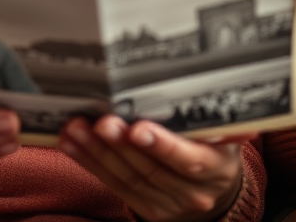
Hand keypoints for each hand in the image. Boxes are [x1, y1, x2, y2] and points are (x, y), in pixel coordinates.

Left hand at [59, 115, 245, 221]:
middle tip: (100, 122)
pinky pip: (117, 187)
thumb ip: (207, 112)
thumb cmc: (215, 143)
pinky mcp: (148, 210)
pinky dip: (92, 164)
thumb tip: (196, 85)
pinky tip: (73, 146)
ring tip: (77, 129)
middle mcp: (194, 192)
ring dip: (98, 153)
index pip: (189, 160)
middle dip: (120, 145)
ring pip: (129, 179)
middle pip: (151, 170)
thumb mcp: (222, 128)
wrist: (215, 186)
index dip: (162, 145)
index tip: (138, 128)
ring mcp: (169, 205)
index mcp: (217, 167)